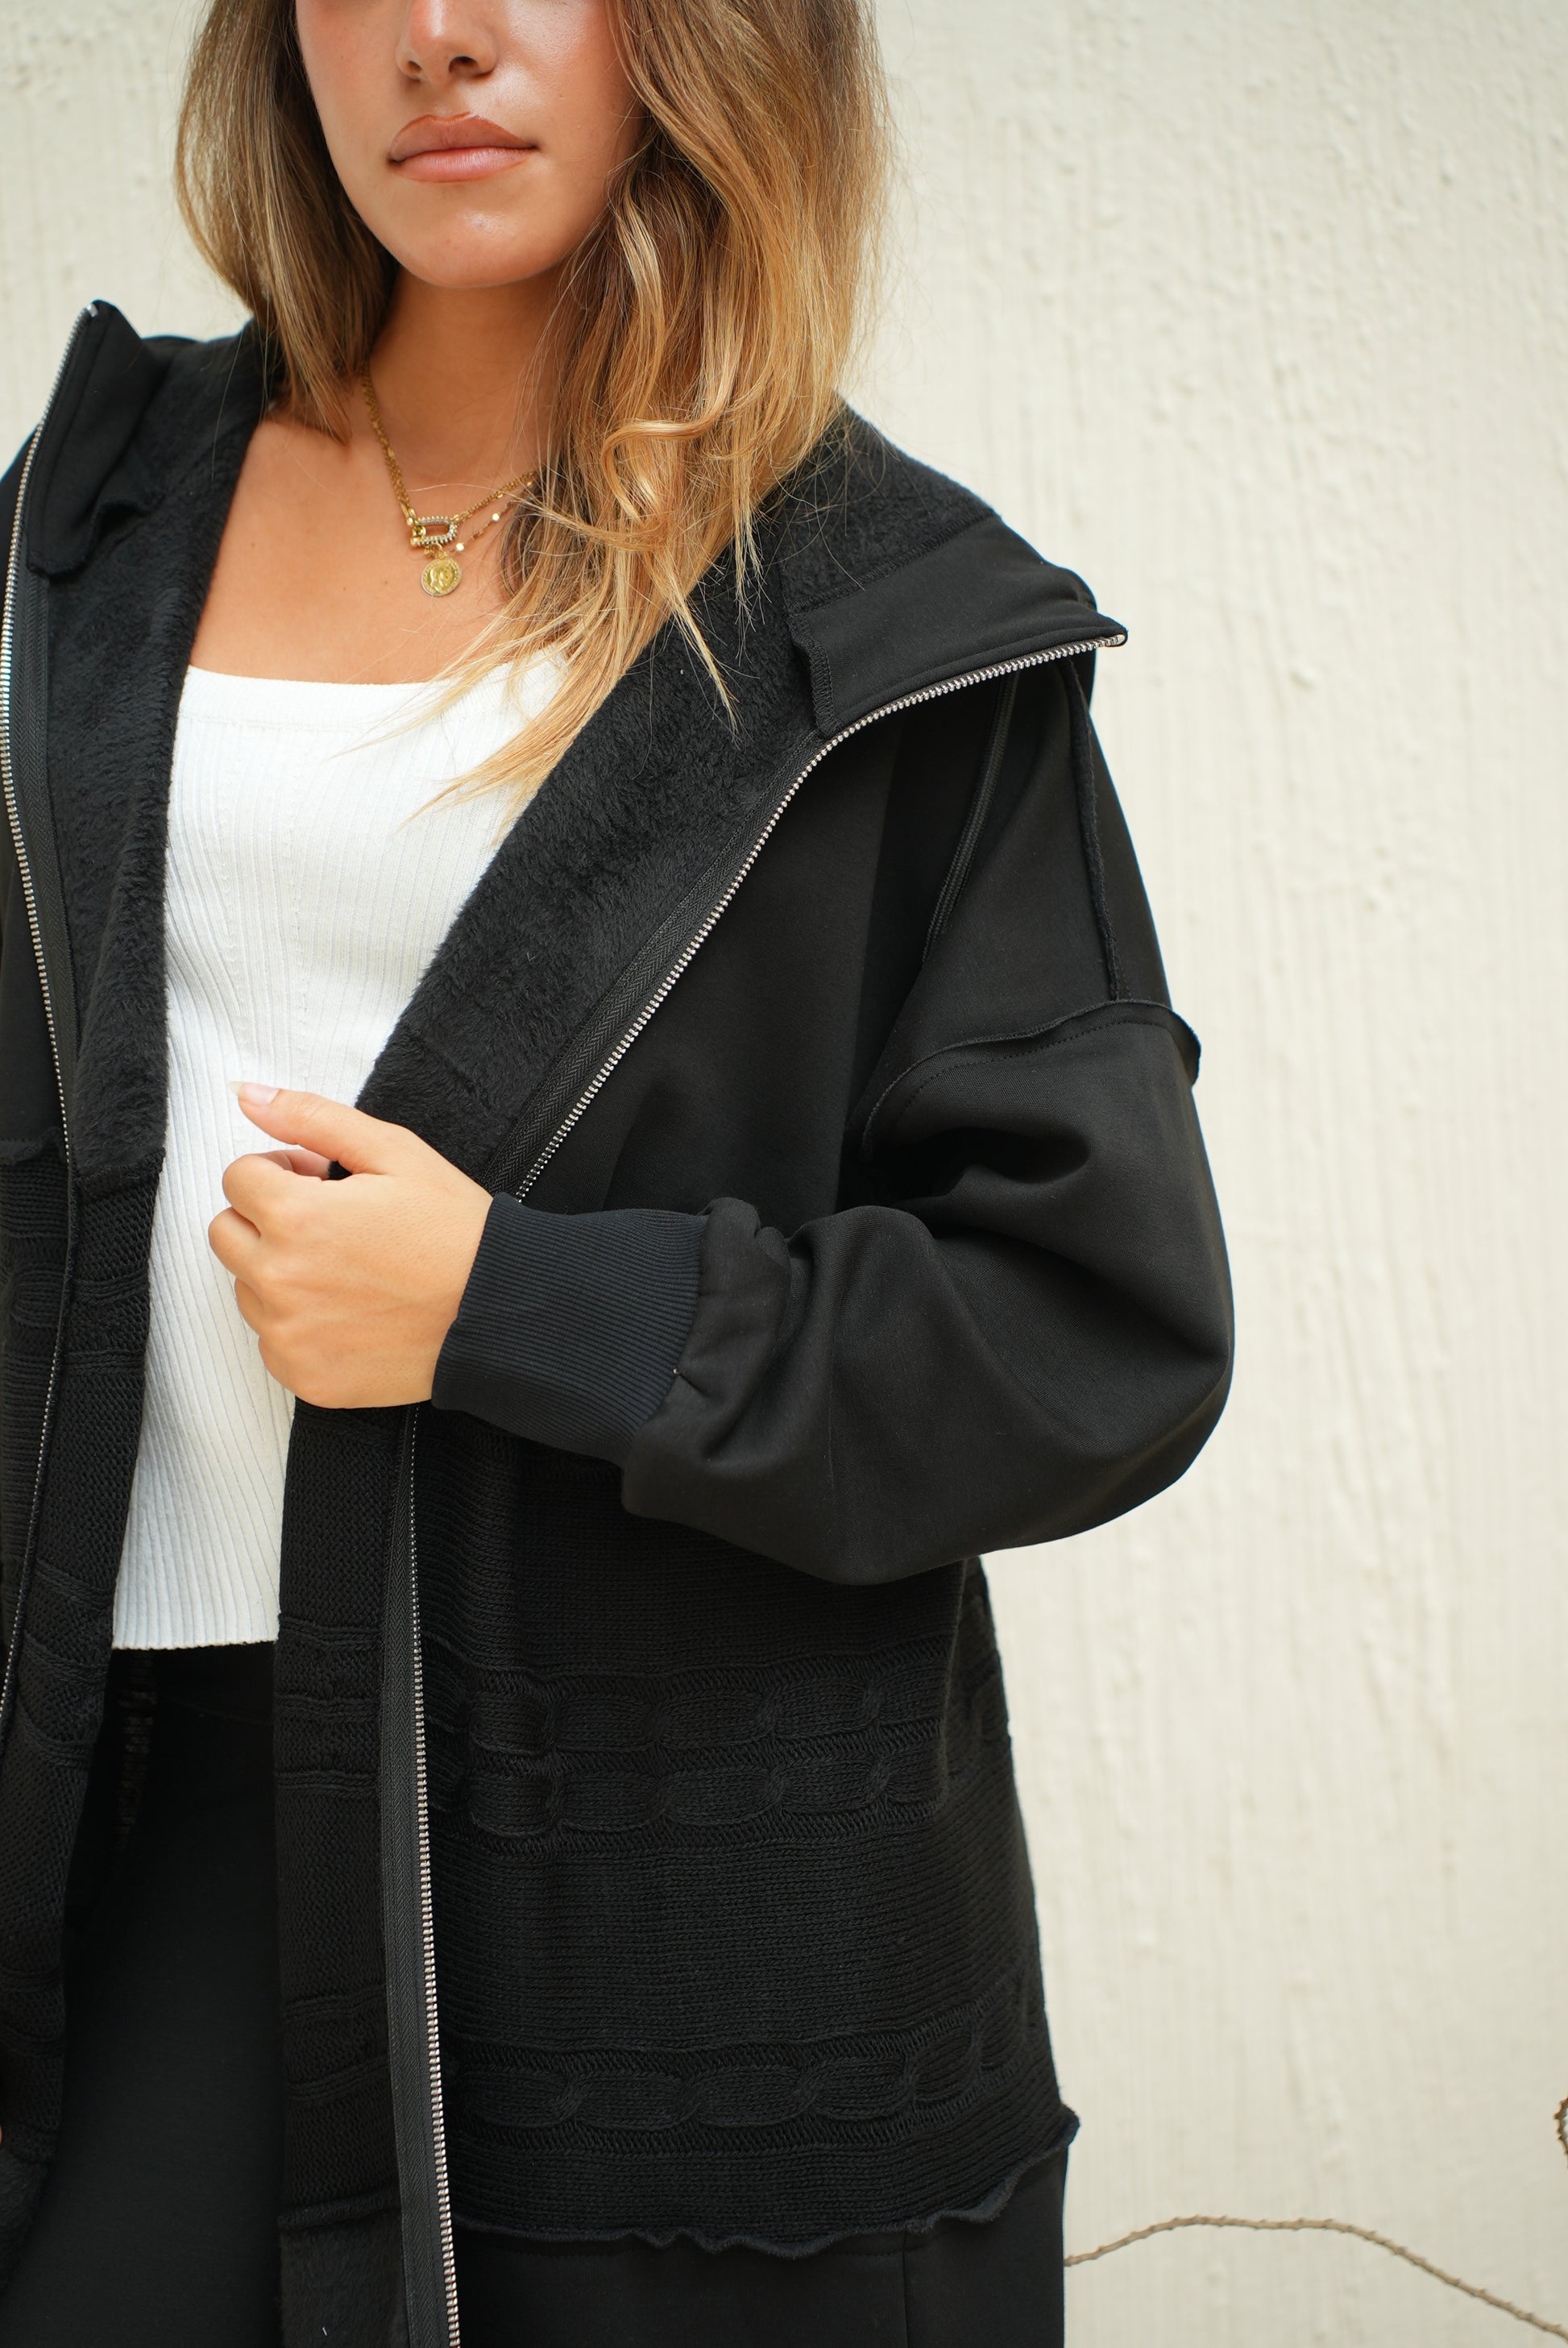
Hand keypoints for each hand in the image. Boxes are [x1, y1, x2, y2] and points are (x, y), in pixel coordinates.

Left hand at [209, 1084, 492, 1408]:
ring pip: (246, 1288)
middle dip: (265, 1218)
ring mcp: (288, 1335)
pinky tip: (350, 1311)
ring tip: (345, 1270)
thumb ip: (312, 1118)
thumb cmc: (454, 1231)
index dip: (281, 1170)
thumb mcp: (393, 1152)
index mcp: (296, 1217)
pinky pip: (270, 1341)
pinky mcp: (303, 1376)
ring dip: (279, 1272)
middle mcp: (280, 1280)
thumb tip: (246, 1095)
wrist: (498, 1315)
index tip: (318, 1181)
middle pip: (226, 1232)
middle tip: (327, 1222)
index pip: (237, 1177)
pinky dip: (298, 1324)